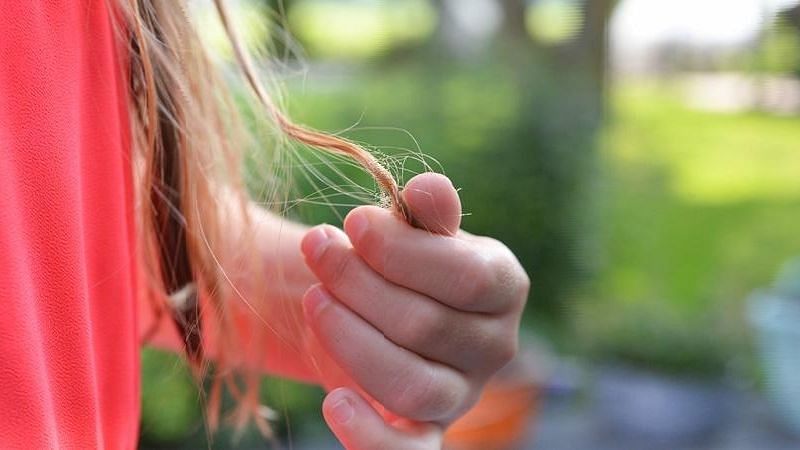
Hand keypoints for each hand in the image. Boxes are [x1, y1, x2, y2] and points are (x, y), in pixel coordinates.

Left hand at [300, 173, 528, 447]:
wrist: (378, 305)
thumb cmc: (401, 259)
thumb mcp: (414, 229)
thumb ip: (426, 214)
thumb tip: (427, 188)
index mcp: (503, 286)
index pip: (466, 277)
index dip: (402, 251)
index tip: (352, 223)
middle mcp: (495, 346)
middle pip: (426, 325)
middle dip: (358, 283)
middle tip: (317, 250)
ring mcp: (461, 394)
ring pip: (412, 385)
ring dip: (351, 340)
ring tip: (313, 301)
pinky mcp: (427, 431)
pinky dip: (371, 437)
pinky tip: (334, 403)